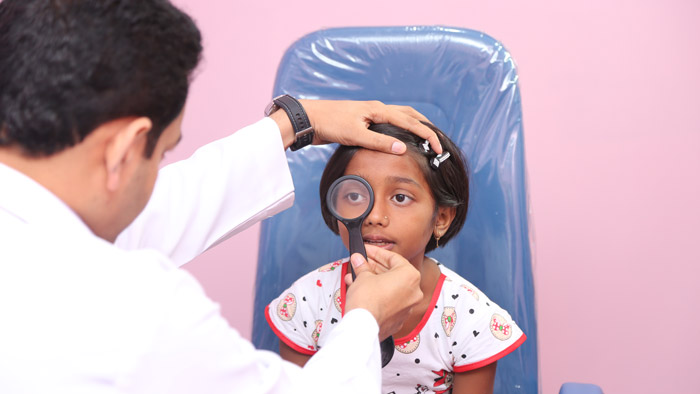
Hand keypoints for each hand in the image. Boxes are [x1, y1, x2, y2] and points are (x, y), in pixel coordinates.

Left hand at [301, 99, 442, 153]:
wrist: (309, 119)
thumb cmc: (330, 124)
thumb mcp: (356, 135)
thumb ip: (379, 142)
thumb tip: (403, 149)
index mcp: (379, 110)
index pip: (410, 122)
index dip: (427, 135)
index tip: (438, 148)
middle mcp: (377, 109)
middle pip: (409, 115)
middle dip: (425, 127)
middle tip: (437, 142)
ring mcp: (371, 114)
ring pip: (400, 118)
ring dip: (414, 126)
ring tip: (424, 138)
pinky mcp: (363, 122)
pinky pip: (389, 124)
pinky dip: (401, 130)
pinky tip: (400, 139)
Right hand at [343, 245, 422, 339]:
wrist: (362, 326)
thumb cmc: (366, 300)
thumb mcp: (363, 276)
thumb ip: (363, 266)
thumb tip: (359, 260)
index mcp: (410, 276)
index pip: (393, 258)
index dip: (376, 252)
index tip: (366, 251)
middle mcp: (414, 291)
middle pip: (393, 273)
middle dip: (374, 267)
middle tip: (360, 263)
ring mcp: (407, 307)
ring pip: (390, 288)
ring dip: (373, 281)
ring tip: (355, 277)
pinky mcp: (398, 319)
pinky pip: (389, 301)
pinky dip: (377, 295)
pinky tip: (361, 291)